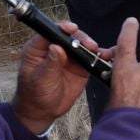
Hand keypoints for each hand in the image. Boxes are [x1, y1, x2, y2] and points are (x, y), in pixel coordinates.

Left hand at [11, 18, 95, 133]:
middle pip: (69, 36)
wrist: (43, 110)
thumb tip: (57, 47)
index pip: (50, 32)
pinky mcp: (79, 66)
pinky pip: (90, 58)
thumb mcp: (41, 79)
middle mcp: (54, 48)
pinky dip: (98, 57)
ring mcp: (68, 57)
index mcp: (38, 48)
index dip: (62, 28)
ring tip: (99, 52)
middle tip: (90, 46)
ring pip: (81, 45)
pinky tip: (105, 56)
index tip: (72, 29)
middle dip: (81, 38)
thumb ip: (50, 63)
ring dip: (91, 47)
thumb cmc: (35, 94)